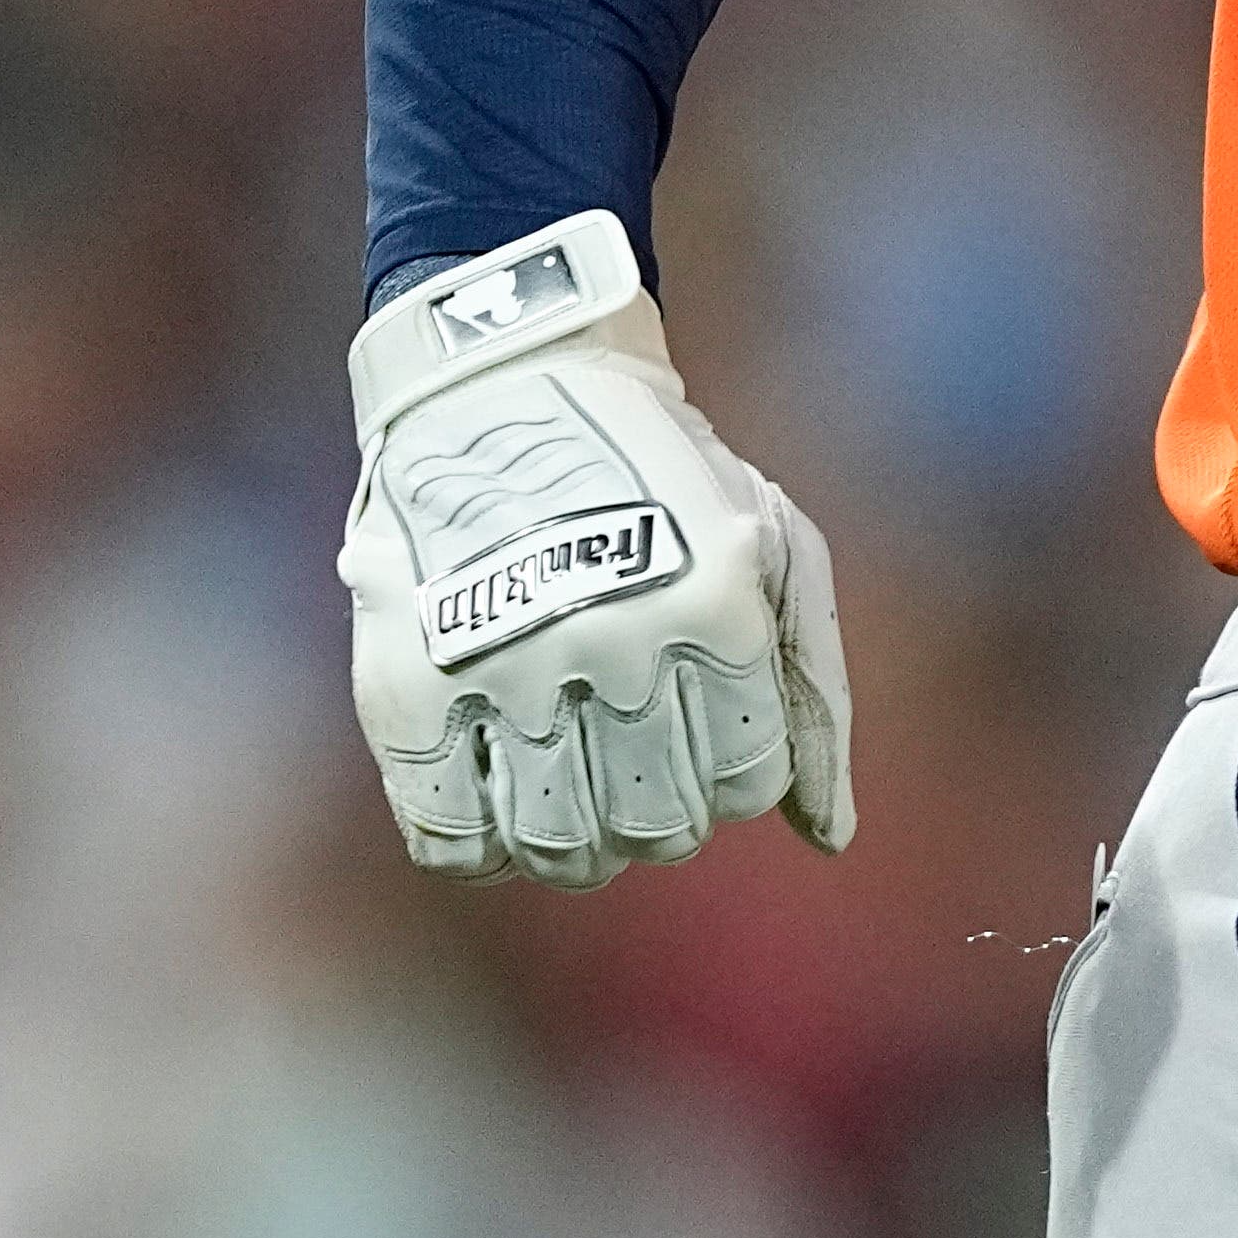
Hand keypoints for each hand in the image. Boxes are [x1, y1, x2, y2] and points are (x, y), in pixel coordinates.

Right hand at [337, 212, 856, 887]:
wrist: (505, 386)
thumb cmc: (665, 479)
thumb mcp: (774, 547)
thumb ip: (813, 692)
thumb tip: (830, 837)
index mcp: (718, 602)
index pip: (748, 779)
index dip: (736, 778)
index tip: (708, 737)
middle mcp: (613, 637)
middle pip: (658, 823)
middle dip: (664, 816)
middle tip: (642, 775)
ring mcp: (504, 663)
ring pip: (558, 843)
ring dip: (578, 845)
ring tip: (574, 798)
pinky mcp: (407, 684)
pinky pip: (447, 835)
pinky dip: (478, 851)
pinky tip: (497, 809)